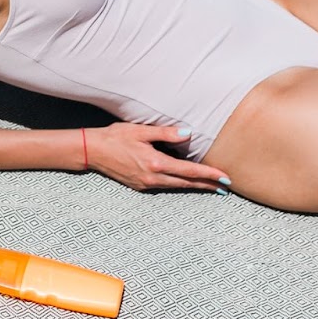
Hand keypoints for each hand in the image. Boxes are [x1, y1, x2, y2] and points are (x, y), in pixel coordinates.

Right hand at [86, 123, 232, 193]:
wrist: (92, 151)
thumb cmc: (115, 137)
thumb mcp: (140, 131)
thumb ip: (165, 133)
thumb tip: (188, 133)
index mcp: (156, 163)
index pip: (189, 170)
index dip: (209, 175)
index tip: (225, 178)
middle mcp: (153, 177)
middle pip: (187, 183)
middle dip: (207, 185)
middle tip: (225, 187)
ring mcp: (146, 183)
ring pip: (176, 186)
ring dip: (194, 185)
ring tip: (210, 186)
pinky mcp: (139, 185)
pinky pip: (164, 185)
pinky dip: (178, 183)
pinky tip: (184, 180)